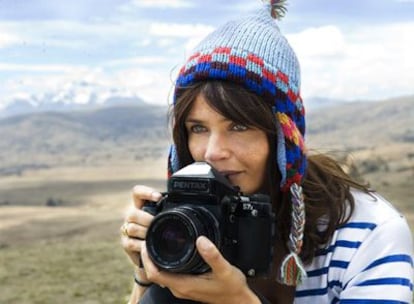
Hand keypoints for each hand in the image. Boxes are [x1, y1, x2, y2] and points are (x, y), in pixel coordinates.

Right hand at [120, 185, 161, 279]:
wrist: (156, 253)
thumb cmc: (164, 232)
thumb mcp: (166, 219)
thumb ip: (169, 211)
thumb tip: (184, 206)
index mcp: (141, 205)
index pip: (138, 192)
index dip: (146, 192)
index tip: (158, 197)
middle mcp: (132, 215)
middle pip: (133, 213)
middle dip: (146, 219)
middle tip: (156, 223)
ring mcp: (127, 229)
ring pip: (132, 228)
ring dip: (144, 232)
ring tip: (155, 236)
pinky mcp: (126, 243)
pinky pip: (131, 243)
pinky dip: (141, 245)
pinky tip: (148, 246)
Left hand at [140, 235, 259, 303]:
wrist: (238, 301)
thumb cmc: (232, 288)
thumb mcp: (224, 269)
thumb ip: (212, 255)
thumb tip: (201, 240)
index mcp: (184, 285)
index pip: (155, 274)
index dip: (147, 259)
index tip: (146, 243)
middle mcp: (180, 288)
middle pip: (155, 273)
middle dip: (149, 257)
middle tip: (149, 238)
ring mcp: (183, 289)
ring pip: (162, 274)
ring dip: (156, 260)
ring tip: (156, 242)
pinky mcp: (188, 287)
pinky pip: (170, 275)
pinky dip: (165, 264)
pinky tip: (171, 253)